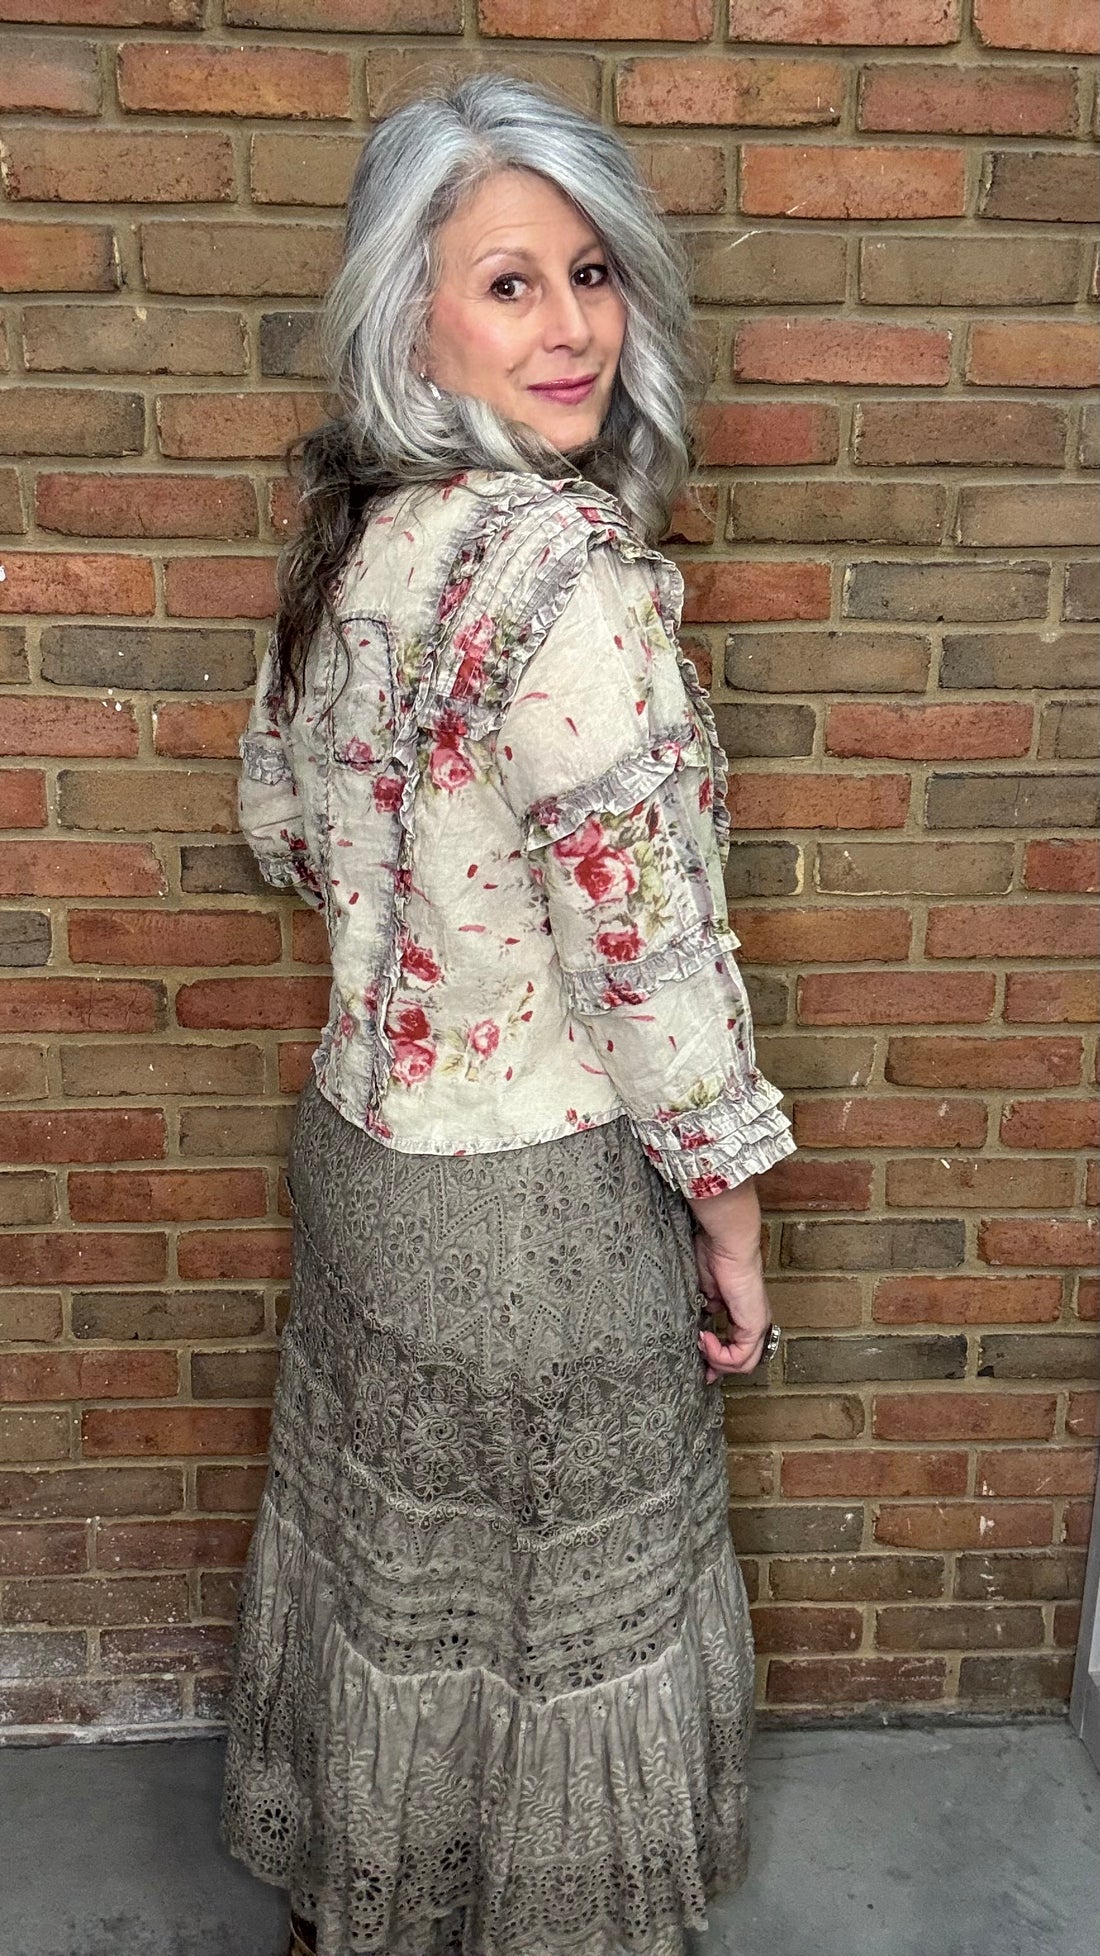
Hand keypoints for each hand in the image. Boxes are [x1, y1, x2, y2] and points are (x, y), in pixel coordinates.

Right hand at [694, 1233, 773, 1382]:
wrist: (726, 1244)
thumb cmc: (714, 1257)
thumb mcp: (705, 1291)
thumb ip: (707, 1311)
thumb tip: (700, 1329)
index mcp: (744, 1314)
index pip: (738, 1350)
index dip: (719, 1360)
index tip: (701, 1363)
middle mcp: (755, 1322)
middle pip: (743, 1362)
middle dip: (719, 1368)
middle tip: (702, 1369)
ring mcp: (757, 1325)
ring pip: (744, 1364)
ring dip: (717, 1361)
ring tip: (701, 1344)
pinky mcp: (754, 1325)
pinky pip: (741, 1357)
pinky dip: (720, 1355)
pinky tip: (705, 1338)